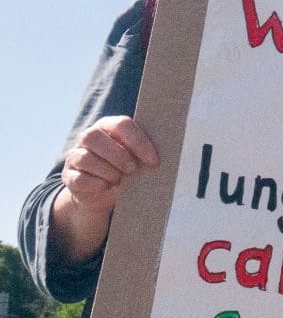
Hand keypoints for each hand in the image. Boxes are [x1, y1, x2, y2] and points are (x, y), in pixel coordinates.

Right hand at [53, 115, 158, 262]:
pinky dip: (97, 185)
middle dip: (119, 156)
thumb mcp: (139, 158)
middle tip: (133, 170)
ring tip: (121, 180)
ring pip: (86, 158)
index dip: (138, 142)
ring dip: (108, 171)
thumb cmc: (128, 169)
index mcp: (108, 126)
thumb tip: (178, 152)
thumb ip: (149, 150)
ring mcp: (76, 156)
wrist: (103, 193)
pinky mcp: (69, 177)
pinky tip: (107, 188)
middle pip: (95, 138)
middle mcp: (88, 137)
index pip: (121, 124)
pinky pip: (80, 179)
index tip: (154, 160)